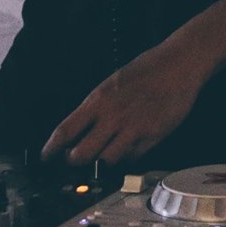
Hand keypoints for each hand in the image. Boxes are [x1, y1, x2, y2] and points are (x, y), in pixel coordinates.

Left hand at [43, 39, 209, 166]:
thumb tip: (79, 129)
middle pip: (81, 153)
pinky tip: (127, 147)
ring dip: (101, 162)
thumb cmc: (146, 69)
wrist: (179, 64)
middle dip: (74, 161)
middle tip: (74, 160)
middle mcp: (113, 116)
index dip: (51, 149)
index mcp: (99, 99)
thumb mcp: (112, 83)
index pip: (65, 131)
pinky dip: (126, 157)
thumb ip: (96, 107)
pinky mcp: (152, 136)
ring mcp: (133, 128)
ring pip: (106, 161)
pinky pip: (132, 157)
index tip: (46, 156)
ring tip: (102, 155)